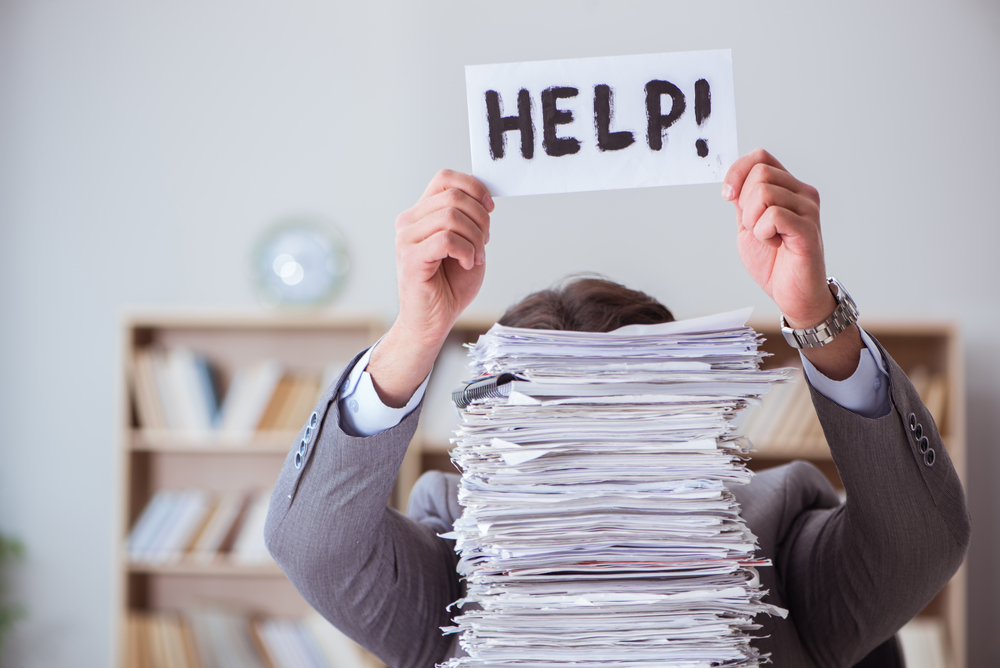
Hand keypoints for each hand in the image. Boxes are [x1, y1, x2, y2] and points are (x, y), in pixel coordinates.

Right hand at [369, 170, 493, 406]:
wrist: (433, 322)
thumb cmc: (449, 286)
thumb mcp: (468, 245)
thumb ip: (471, 220)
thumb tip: (483, 199)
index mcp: (421, 214)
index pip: (445, 178)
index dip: (473, 187)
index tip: (490, 208)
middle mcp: (409, 222)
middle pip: (453, 196)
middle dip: (480, 218)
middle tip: (485, 242)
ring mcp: (407, 240)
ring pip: (451, 216)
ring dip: (474, 237)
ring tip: (475, 256)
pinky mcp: (411, 259)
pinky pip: (446, 239)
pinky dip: (466, 251)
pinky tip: (467, 264)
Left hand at [723, 149, 861, 379]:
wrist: (792, 294)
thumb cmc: (774, 262)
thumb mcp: (748, 225)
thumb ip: (743, 201)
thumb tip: (732, 180)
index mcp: (788, 189)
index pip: (761, 158)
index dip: (737, 171)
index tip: (727, 196)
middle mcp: (802, 193)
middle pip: (760, 173)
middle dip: (744, 202)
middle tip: (754, 227)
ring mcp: (808, 210)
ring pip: (764, 193)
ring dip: (753, 220)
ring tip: (766, 237)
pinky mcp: (808, 229)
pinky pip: (773, 215)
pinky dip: (762, 232)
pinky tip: (774, 243)